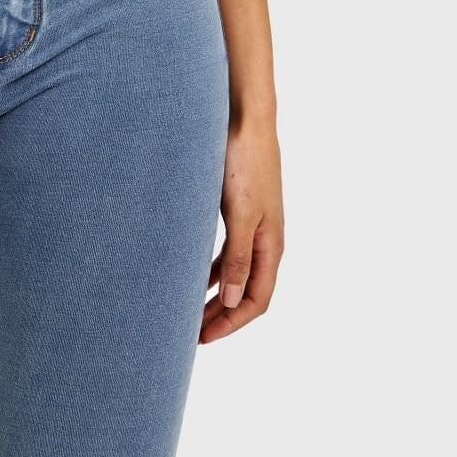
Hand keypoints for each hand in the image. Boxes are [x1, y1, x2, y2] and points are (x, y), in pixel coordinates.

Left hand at [200, 111, 283, 342]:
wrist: (244, 119)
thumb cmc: (245, 162)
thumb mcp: (240, 214)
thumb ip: (237, 257)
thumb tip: (231, 300)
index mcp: (271, 244)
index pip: (256, 300)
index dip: (231, 323)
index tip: (202, 338)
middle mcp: (265, 239)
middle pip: (245, 291)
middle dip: (220, 315)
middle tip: (190, 334)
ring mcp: (252, 225)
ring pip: (234, 273)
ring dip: (213, 294)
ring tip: (185, 310)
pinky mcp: (237, 209)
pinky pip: (225, 251)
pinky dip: (209, 268)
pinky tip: (188, 273)